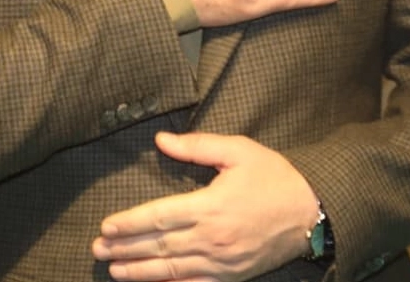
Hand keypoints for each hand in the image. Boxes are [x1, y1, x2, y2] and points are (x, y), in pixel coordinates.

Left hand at [92, 132, 319, 281]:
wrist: (312, 213)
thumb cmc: (274, 177)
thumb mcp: (238, 151)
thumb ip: (197, 147)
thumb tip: (161, 140)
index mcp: (210, 206)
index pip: (159, 217)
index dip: (129, 223)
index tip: (106, 225)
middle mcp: (212, 239)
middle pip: (158, 246)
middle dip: (124, 248)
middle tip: (98, 248)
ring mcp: (221, 263)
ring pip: (171, 270)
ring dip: (138, 271)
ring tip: (113, 270)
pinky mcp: (231, 277)